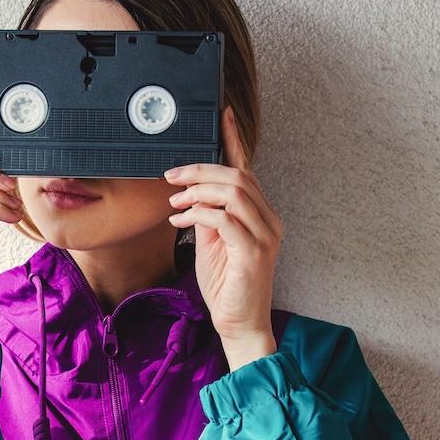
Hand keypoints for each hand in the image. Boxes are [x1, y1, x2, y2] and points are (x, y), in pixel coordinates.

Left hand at [166, 106, 283, 369]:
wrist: (239, 324)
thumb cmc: (225, 286)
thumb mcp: (213, 243)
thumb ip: (208, 216)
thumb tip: (191, 193)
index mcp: (260, 215)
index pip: (247, 170)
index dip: (235, 141)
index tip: (222, 115)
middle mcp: (268, 220)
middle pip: (237, 177)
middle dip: (200, 170)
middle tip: (171, 176)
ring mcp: (264, 236)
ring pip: (233, 193)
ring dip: (198, 191)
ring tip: (174, 200)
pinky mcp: (253, 253)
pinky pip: (224, 220)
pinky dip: (197, 214)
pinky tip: (179, 219)